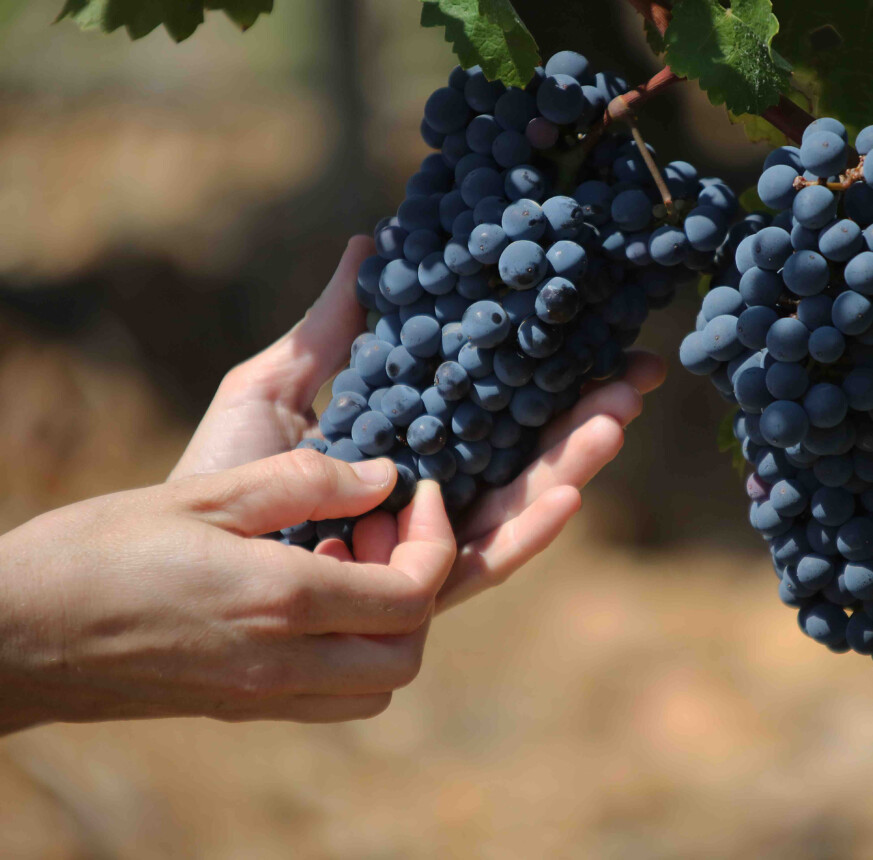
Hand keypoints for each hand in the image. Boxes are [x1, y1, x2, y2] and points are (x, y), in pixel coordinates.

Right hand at [0, 450, 453, 734]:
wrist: (12, 635)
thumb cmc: (97, 550)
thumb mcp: (205, 494)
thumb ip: (305, 481)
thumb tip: (386, 476)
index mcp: (280, 602)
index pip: (413, 595)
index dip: (434, 541)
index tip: (417, 492)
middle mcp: (282, 664)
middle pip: (408, 651)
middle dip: (421, 586)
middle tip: (385, 526)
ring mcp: (259, 696)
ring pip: (376, 685)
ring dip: (389, 625)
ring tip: (347, 557)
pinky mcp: (238, 707)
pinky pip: (330, 697)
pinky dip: (350, 653)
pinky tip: (310, 593)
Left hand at [172, 236, 665, 610]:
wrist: (185, 553)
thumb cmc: (223, 473)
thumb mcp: (278, 383)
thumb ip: (333, 328)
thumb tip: (369, 243)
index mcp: (414, 446)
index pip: (499, 407)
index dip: (552, 375)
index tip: (606, 338)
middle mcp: (434, 497)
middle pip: (526, 455)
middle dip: (585, 418)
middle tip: (637, 377)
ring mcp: (429, 545)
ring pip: (519, 505)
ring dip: (572, 466)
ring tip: (615, 422)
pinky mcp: (416, 590)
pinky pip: (481, 563)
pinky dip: (526, 532)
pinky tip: (567, 495)